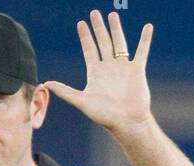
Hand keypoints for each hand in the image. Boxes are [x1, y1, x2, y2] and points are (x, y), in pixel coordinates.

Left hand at [45, 9, 152, 134]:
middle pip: (102, 42)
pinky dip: (145, 39)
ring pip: (119, 43)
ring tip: (112, 15)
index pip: (89, 50)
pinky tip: (148, 27)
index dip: (85, 37)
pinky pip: (142, 51)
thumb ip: (65, 91)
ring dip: (116, 29)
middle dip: (98, 27)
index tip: (81, 23)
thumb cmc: (105, 116)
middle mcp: (109, 68)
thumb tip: (45, 84)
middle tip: (94, 13)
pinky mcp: (137, 70)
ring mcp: (123, 68)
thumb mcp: (82, 102)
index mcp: (96, 73)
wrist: (127, 123)